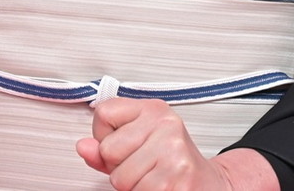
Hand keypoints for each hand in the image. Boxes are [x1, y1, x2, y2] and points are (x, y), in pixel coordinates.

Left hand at [77, 98, 278, 189]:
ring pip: (120, 178)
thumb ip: (106, 146)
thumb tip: (83, 147)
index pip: (103, 114)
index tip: (123, 143)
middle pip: (108, 150)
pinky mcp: (177, 179)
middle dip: (119, 166)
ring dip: (133, 185)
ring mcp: (173, 152)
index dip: (105, 136)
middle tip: (143, 165)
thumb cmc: (173, 162)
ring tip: (153, 177)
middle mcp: (165, 125)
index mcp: (154, 109)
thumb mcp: (140, 143)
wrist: (210, 184)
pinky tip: (161, 186)